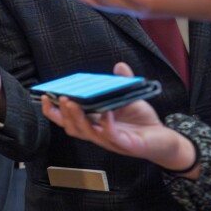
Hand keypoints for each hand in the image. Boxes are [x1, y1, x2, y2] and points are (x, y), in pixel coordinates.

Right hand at [40, 62, 198, 175]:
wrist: (165, 140)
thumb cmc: (143, 122)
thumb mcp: (130, 99)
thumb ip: (121, 84)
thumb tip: (119, 65)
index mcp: (93, 124)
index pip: (66, 120)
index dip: (52, 111)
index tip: (44, 96)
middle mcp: (97, 134)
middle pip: (71, 127)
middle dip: (61, 113)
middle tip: (59, 97)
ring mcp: (109, 141)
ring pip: (85, 133)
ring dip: (76, 118)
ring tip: (72, 103)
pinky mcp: (125, 144)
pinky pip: (111, 135)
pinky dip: (105, 124)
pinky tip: (105, 113)